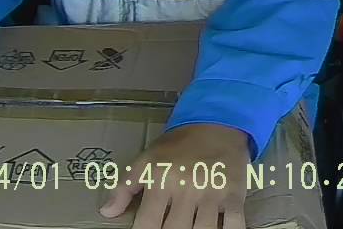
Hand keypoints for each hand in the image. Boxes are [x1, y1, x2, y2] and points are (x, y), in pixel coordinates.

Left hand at [100, 124, 249, 228]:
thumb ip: (125, 187)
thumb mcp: (147, 160)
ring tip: (191, 228)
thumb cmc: (178, 145)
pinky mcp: (235, 194)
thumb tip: (107, 213)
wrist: (217, 123)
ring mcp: (213, 193)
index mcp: (162, 180)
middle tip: (171, 228)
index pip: (148, 224)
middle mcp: (187, 188)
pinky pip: (234, 225)